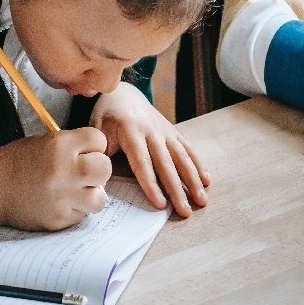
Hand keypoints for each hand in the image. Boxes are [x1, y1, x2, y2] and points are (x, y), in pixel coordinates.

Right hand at [0, 127, 111, 230]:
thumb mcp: (47, 142)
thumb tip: (100, 155)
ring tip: (76, 191)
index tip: (85, 151)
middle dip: (98, 170)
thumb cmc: (19, 162)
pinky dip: (75, 209)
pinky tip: (60, 203)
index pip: (99, 140)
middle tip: (85, 173)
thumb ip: (75, 146)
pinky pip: (81, 215)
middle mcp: (64, 170)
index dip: (94, 146)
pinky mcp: (57, 219)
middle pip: (105, 168)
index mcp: (61, 145)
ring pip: (100, 198)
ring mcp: (62, 197)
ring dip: (91, 195)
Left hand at [89, 84, 209, 217]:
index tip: (160, 204)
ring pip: (182, 157)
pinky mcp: (174, 131)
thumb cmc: (106, 117)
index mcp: (130, 131)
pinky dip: (199, 165)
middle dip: (178, 189)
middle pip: (167, 164)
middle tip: (186, 211)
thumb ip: (99, 156)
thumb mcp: (96, 132)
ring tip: (202, 199)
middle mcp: (152, 130)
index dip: (151, 184)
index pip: (143, 163)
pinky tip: (207, 180)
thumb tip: (96, 186)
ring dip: (193, 179)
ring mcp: (166, 131)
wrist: (124, 94)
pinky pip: (188, 149)